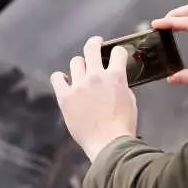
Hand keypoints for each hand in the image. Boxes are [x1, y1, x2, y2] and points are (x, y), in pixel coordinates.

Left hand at [50, 36, 137, 161]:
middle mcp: (96, 76)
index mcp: (115, 76)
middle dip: (95, 43)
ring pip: (75, 61)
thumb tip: (115, 80)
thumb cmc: (123, 126)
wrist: (109, 145)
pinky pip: (57, 78)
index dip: (118, 52)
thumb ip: (121, 85)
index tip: (116, 54)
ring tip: (81, 71)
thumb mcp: (130, 100)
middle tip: (96, 43)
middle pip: (91, 48)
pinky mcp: (65, 97)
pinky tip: (64, 81)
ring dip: (80, 65)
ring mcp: (79, 85)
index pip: (117, 52)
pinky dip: (60, 78)